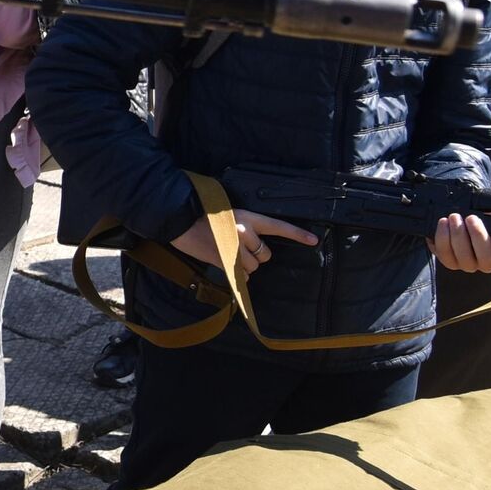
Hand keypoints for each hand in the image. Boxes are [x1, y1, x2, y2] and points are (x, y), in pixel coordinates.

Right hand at [169, 209, 316, 274]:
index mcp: (247, 217)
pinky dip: (236, 273)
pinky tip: (224, 263)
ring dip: (244, 265)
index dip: (297, 234)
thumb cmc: (199, 213)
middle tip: (238, 247)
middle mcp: (244, 233)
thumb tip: (251, 245)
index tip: (314, 240)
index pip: (278, 226)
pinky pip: (241, 275)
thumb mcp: (226, 214)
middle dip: (255, 255)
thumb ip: (242, 227)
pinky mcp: (223, 261)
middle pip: (264, 254)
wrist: (176, 216)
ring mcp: (234, 248)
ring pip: (253, 267)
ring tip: (227, 253)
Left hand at [430, 214, 490, 273]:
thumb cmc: (480, 220)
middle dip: (478, 236)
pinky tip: (443, 222)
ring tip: (455, 217)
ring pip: (464, 258)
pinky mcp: (449, 261)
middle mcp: (486, 263)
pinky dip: (442, 237)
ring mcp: (467, 264)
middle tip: (471, 218)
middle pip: (485, 259)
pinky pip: (445, 254)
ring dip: (458, 235)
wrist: (457, 221)